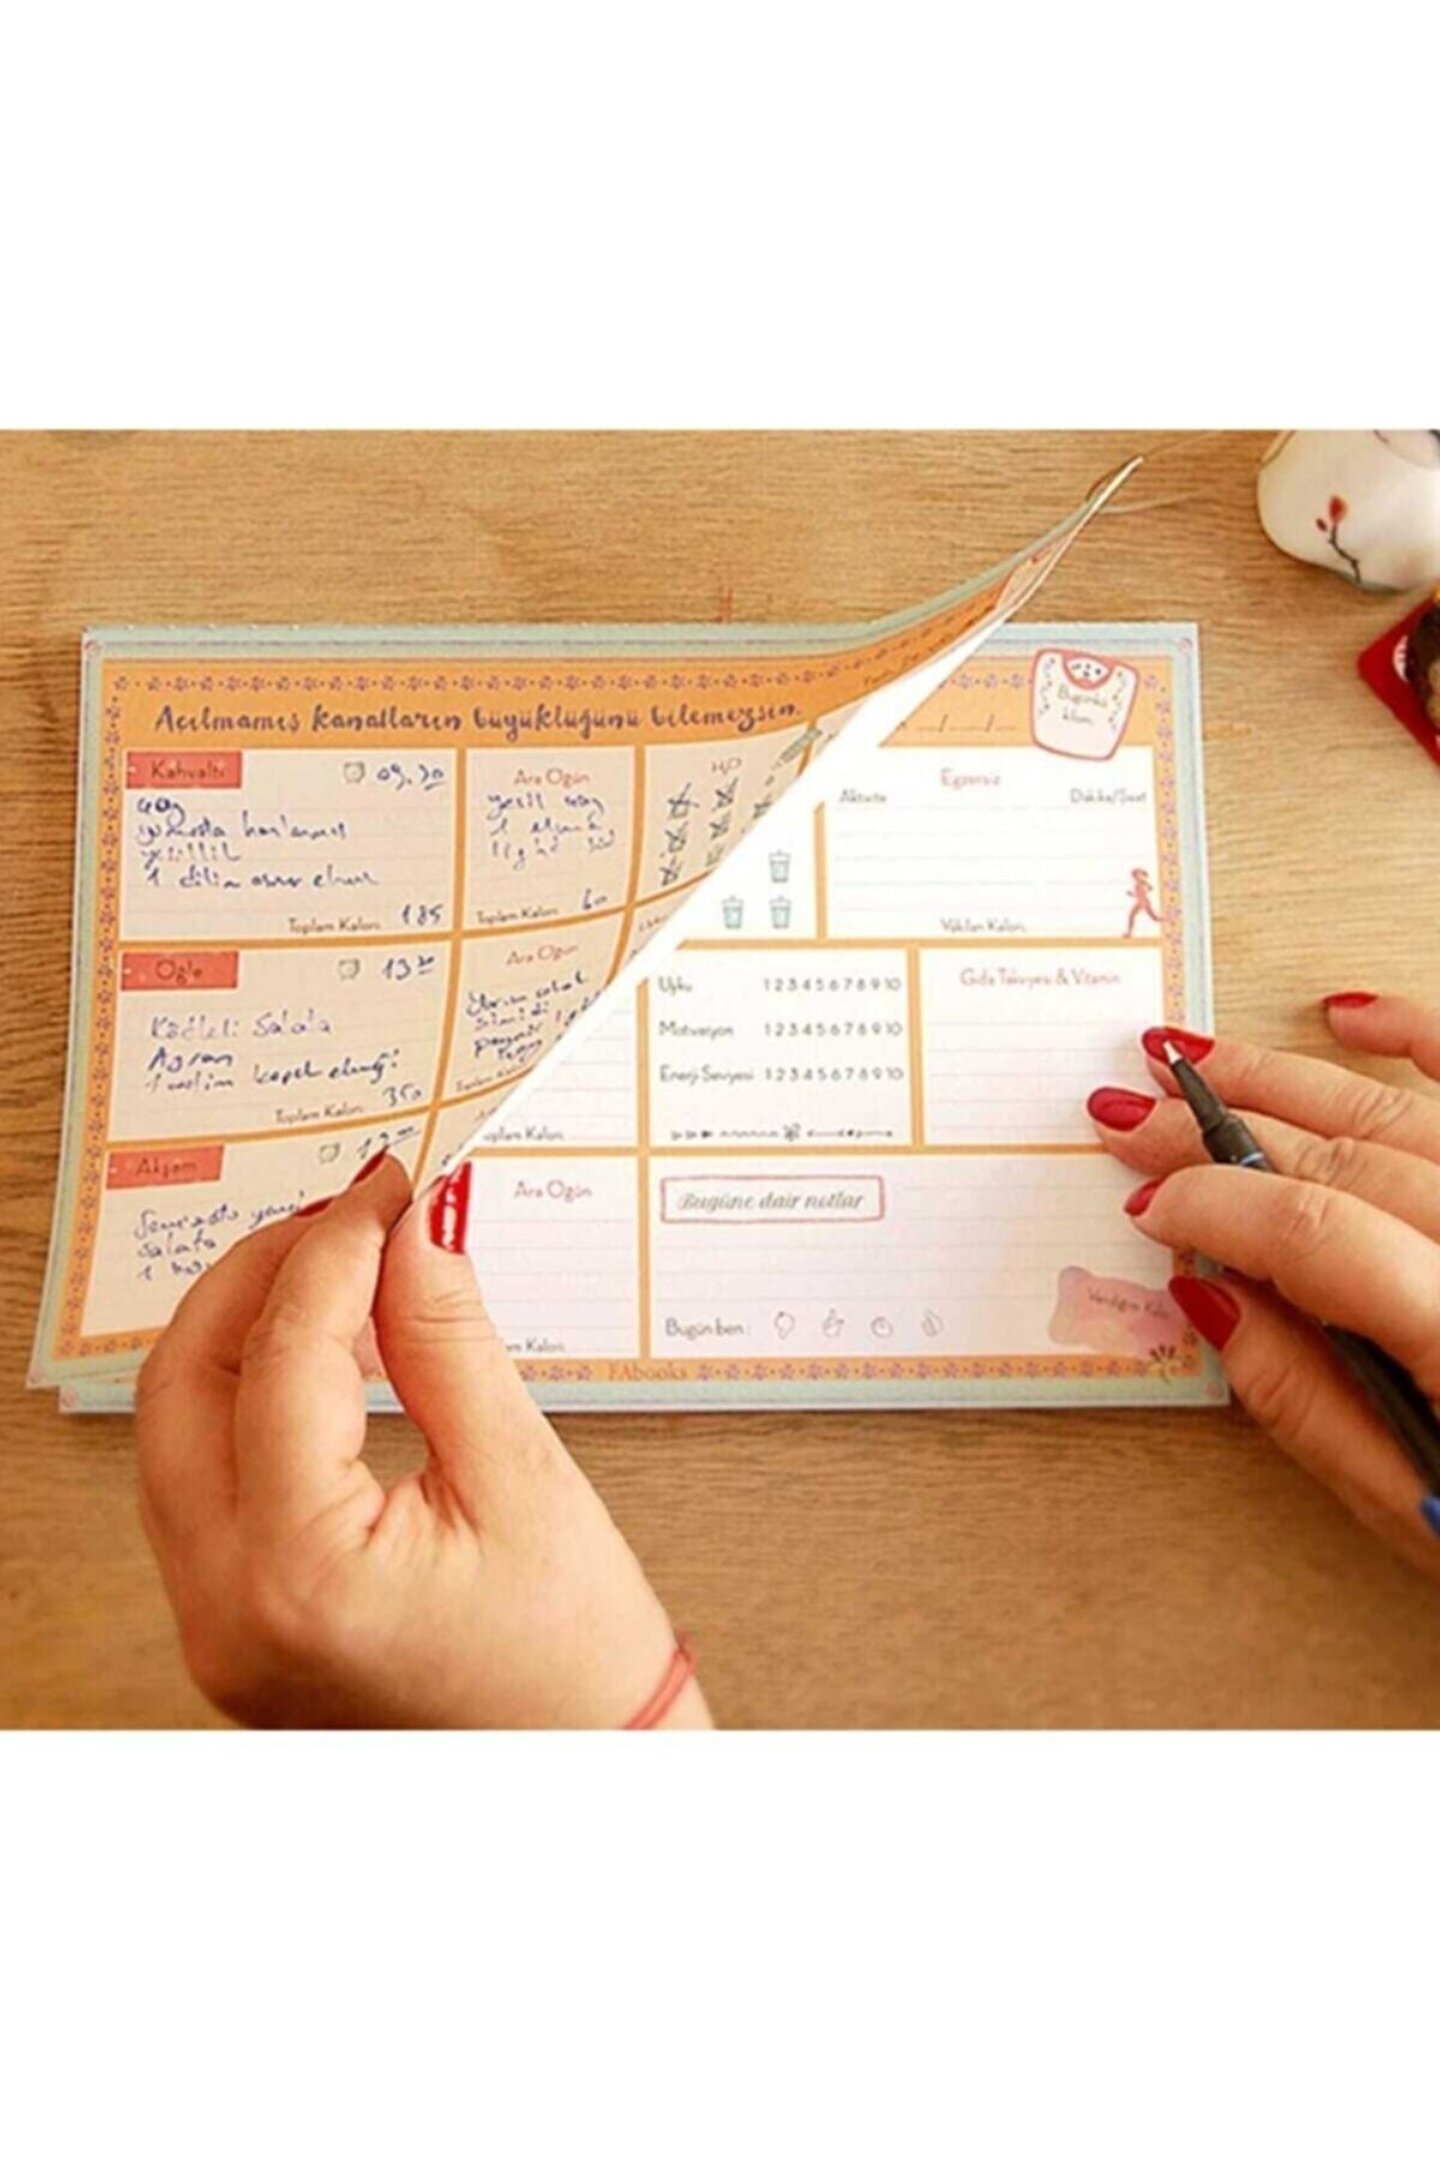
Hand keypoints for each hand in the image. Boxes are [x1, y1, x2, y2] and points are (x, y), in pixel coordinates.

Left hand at [137, 1153, 709, 1727]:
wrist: (589, 1783)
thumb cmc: (572, 1668)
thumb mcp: (522, 1479)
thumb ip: (448, 1338)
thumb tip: (416, 1228)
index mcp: (301, 1576)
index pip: (283, 1357)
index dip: (336, 1249)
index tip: (389, 1190)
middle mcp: (226, 1610)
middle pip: (182, 1386)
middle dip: (260, 1278)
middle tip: (352, 1218)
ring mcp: (214, 1627)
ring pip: (178, 1430)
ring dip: (250, 1334)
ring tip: (352, 1278)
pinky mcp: (229, 1626)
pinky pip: (204, 1480)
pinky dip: (252, 1400)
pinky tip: (329, 1358)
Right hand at [1088, 993, 1439, 1575]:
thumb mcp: (1410, 1511)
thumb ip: (1306, 1402)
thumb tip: (1206, 1294)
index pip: (1317, 1234)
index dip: (1216, 1209)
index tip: (1147, 1207)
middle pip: (1345, 1158)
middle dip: (1219, 1135)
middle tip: (1133, 1118)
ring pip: (1395, 1110)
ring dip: (1285, 1078)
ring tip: (1199, 1061)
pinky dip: (1414, 1034)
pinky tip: (1349, 1013)